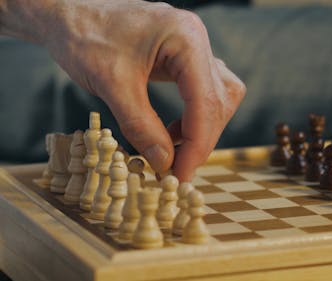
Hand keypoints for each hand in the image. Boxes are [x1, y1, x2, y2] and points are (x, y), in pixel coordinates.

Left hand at [1, 0, 244, 180]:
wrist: (68, 13)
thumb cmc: (84, 37)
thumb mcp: (111, 85)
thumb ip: (141, 126)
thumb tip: (165, 163)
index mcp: (185, 38)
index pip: (205, 100)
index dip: (197, 144)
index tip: (180, 175)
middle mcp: (197, 39)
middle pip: (218, 101)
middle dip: (200, 140)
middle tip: (177, 170)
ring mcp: (194, 46)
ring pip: (218, 97)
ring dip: (200, 129)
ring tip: (172, 150)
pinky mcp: (185, 56)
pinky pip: (203, 91)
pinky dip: (192, 116)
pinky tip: (171, 131)